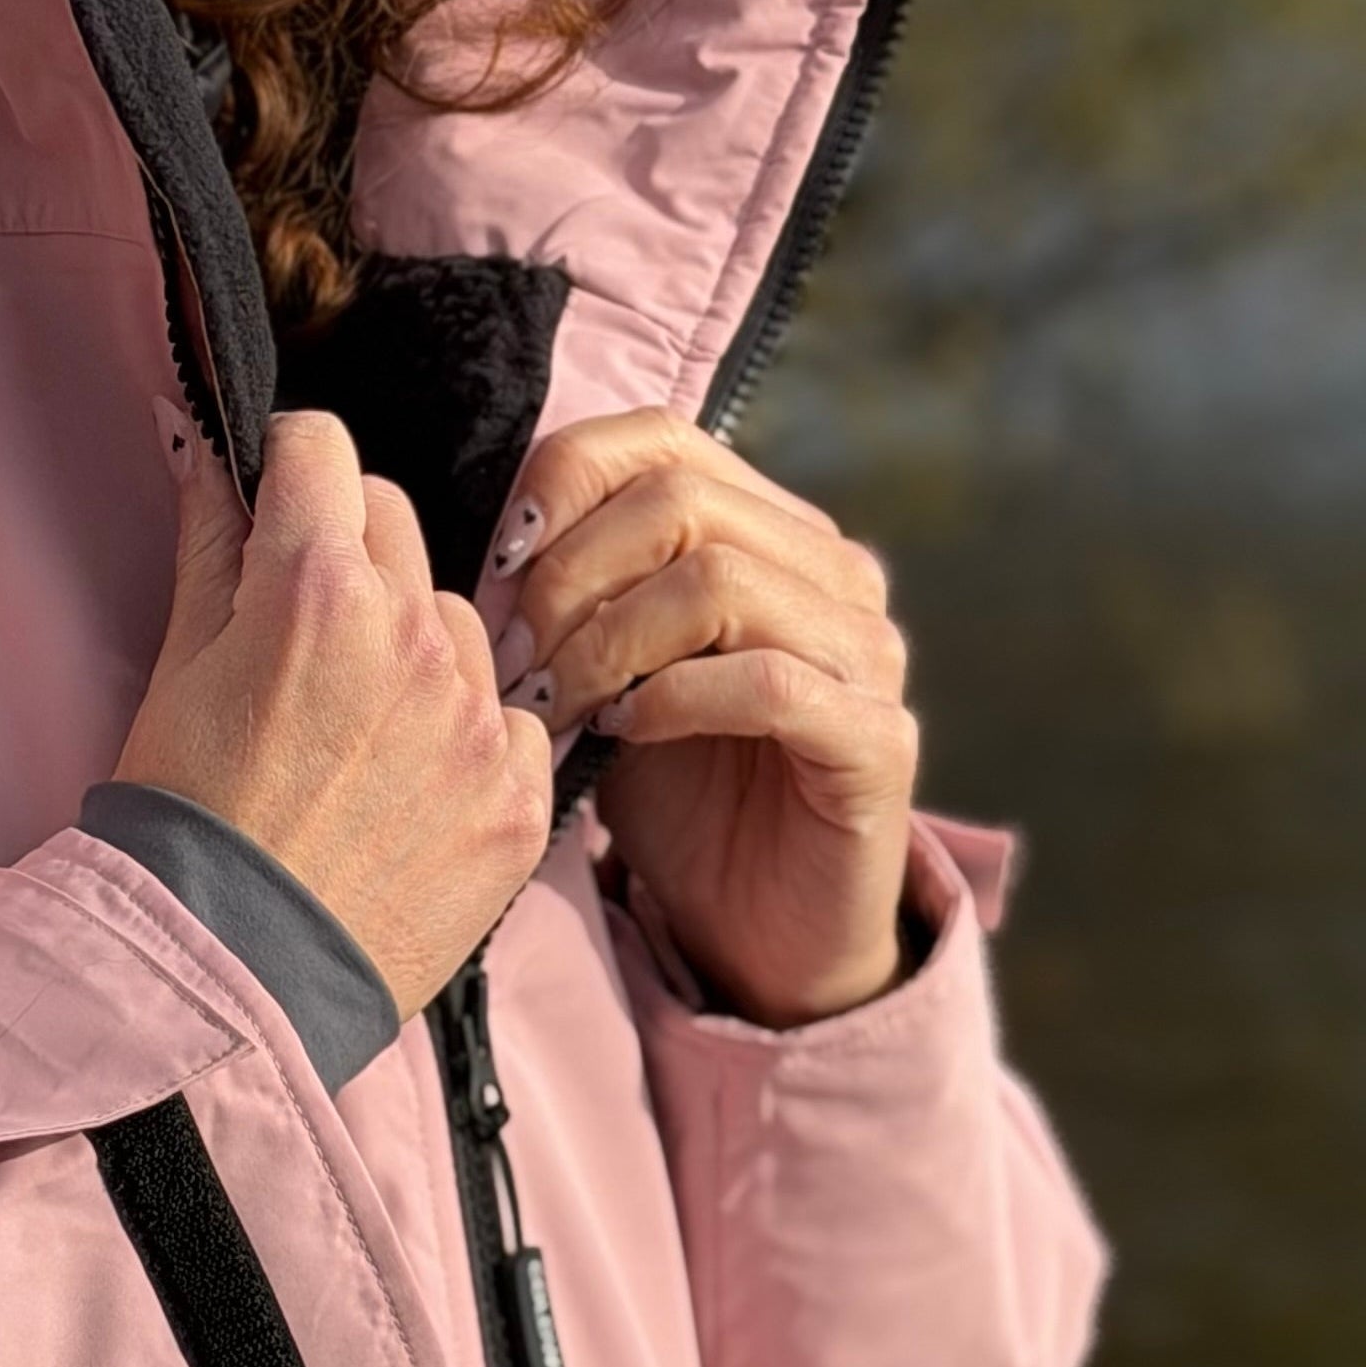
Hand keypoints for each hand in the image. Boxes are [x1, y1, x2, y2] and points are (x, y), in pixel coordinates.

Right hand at [115, 411, 555, 1017]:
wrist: (231, 978)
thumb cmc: (186, 822)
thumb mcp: (179, 663)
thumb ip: (208, 538)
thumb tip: (200, 439)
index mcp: (315, 587)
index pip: (321, 448)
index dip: (287, 466)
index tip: (274, 501)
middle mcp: (413, 633)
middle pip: (391, 518)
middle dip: (344, 549)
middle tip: (302, 630)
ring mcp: (477, 717)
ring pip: (457, 616)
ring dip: (415, 641)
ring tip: (355, 728)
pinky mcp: (519, 795)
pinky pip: (512, 715)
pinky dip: (470, 733)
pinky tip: (412, 785)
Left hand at [498, 409, 916, 1026]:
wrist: (753, 929)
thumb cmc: (669, 788)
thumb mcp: (601, 667)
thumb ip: (568, 591)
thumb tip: (488, 540)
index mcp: (767, 526)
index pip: (661, 436)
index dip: (565, 480)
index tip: (495, 559)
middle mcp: (831, 569)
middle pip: (680, 498)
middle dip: (569, 573)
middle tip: (511, 656)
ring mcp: (867, 650)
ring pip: (718, 582)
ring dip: (607, 642)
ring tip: (553, 704)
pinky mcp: (878, 738)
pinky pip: (768, 684)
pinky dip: (673, 700)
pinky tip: (624, 734)